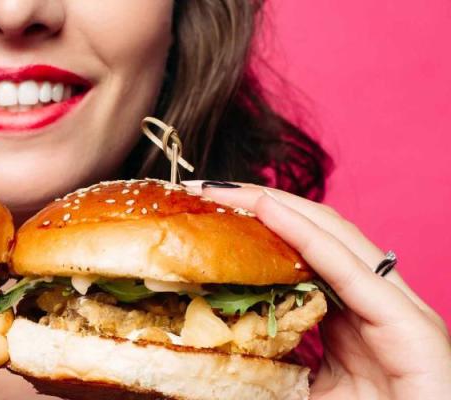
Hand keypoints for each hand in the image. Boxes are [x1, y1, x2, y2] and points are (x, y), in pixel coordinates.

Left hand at [188, 181, 450, 398]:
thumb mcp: (303, 392)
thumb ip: (270, 367)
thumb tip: (211, 360)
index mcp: (353, 316)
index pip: (302, 251)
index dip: (256, 225)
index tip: (204, 210)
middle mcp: (377, 302)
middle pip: (316, 232)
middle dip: (259, 203)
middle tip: (203, 188)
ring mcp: (398, 309)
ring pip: (332, 236)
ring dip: (275, 206)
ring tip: (225, 191)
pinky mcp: (409, 324)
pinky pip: (347, 269)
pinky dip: (305, 235)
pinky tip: (267, 209)